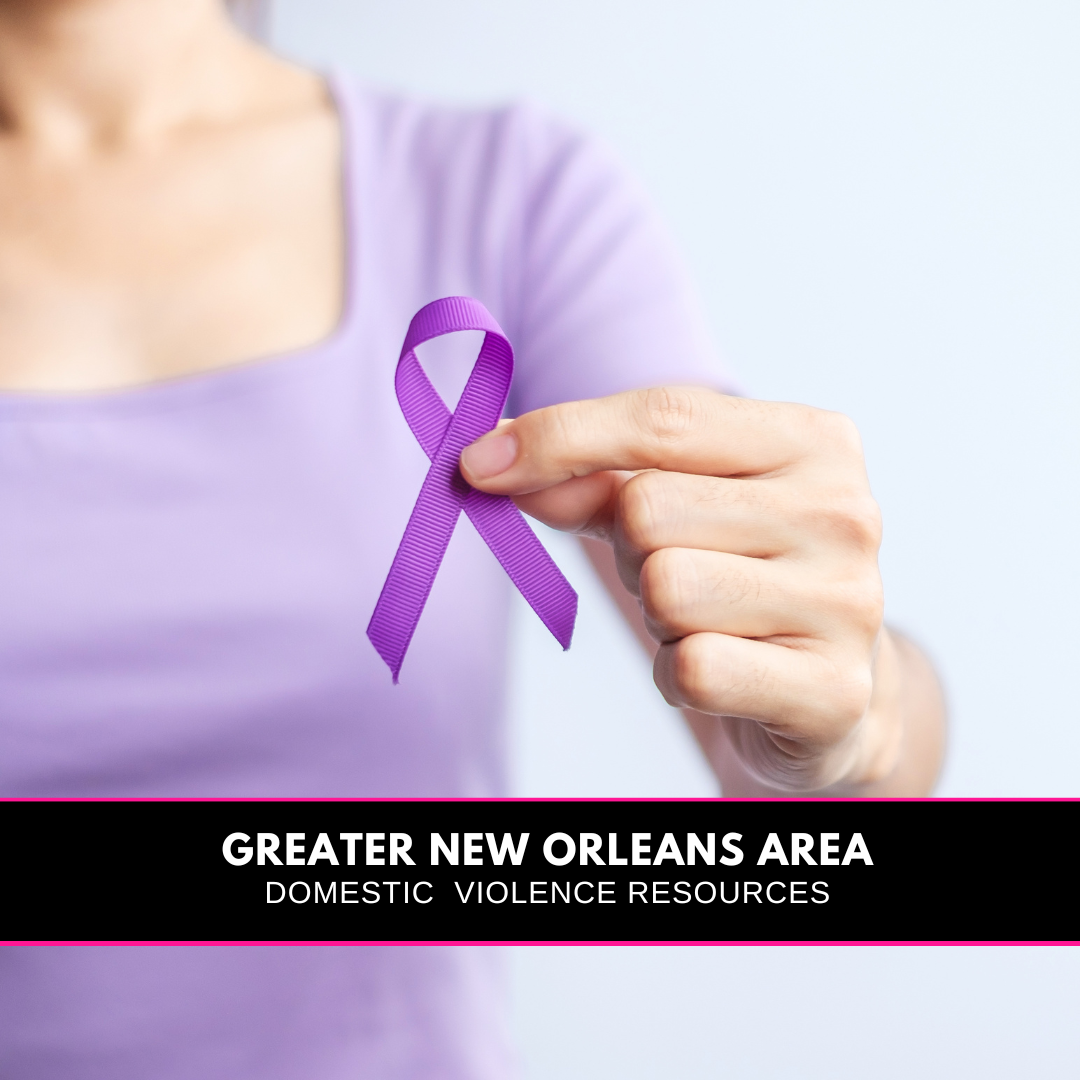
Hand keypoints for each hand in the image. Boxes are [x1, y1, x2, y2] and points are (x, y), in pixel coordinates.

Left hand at [460, 386, 901, 791]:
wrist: (829, 689)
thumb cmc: (738, 574)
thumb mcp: (671, 507)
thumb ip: (588, 478)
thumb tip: (488, 459)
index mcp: (813, 441)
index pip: (663, 417)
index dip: (557, 436)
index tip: (479, 463)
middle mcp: (844, 512)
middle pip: (648, 509)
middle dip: (630, 549)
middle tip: (673, 571)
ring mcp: (847, 602)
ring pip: (665, 589)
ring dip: (658, 618)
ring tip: (704, 621)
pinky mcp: (831, 690)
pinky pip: (693, 668)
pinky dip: (678, 676)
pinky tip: (720, 673)